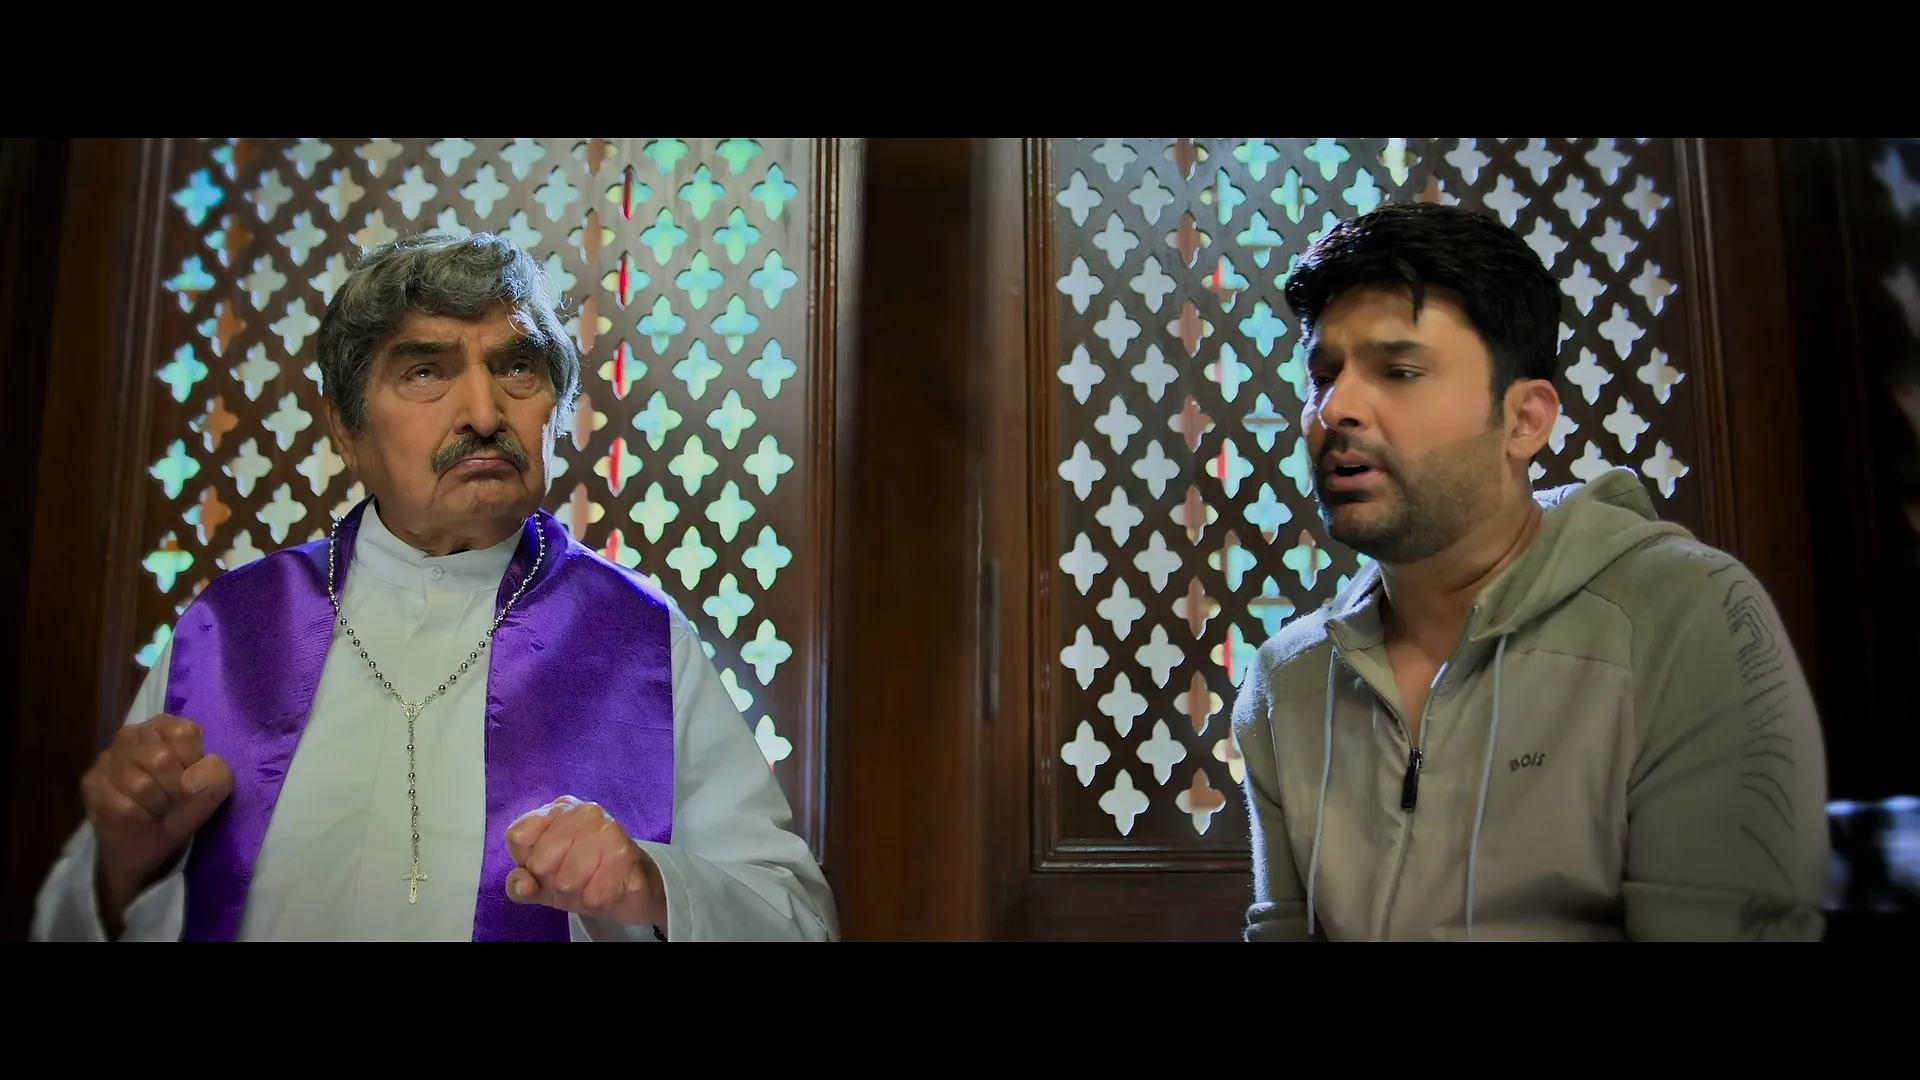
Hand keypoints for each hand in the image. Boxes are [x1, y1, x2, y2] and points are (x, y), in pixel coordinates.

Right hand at [81, 714, 233, 925]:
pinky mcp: (92, 784)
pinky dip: (141, 818)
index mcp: (166, 727)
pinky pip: (125, 806)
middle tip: (174, 799)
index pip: (185, 734)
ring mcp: (107, 758)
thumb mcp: (210, 793)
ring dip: (157, 805)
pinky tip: (140, 816)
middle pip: (161, 759)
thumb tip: (193, 779)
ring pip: (141, 784)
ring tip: (158, 807)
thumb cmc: (179, 809)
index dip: (194, 764)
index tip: (192, 779)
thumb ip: (215, 778)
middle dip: (176, 789)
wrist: (142, 846)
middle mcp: (132, 735)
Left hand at [505, 796, 665, 929]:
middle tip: (574, 878)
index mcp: (559, 810)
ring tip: (592, 884)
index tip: (547, 864)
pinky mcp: (626, 855)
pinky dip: (595, 902)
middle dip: (554, 883)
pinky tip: (606, 889)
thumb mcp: (544, 881)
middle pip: (540, 863)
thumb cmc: (583, 876)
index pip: (518, 836)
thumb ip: (521, 884)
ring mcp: (607, 831)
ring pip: (565, 882)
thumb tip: (523, 884)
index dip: (527, 861)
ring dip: (576, 895)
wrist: (636, 883)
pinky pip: (591, 896)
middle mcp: (584, 812)